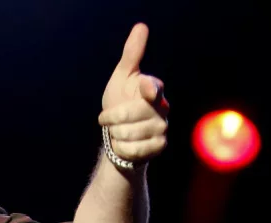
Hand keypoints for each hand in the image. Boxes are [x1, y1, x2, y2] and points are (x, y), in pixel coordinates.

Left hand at [98, 23, 169, 162]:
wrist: (119, 134)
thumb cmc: (121, 101)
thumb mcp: (122, 77)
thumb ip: (132, 55)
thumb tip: (141, 26)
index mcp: (153, 90)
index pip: (154, 88)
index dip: (149, 89)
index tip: (143, 88)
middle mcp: (162, 108)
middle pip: (131, 114)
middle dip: (112, 118)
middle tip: (108, 119)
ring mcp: (162, 128)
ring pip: (130, 133)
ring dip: (115, 134)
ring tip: (117, 131)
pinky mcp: (159, 146)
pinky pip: (134, 149)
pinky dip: (122, 147)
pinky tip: (123, 144)